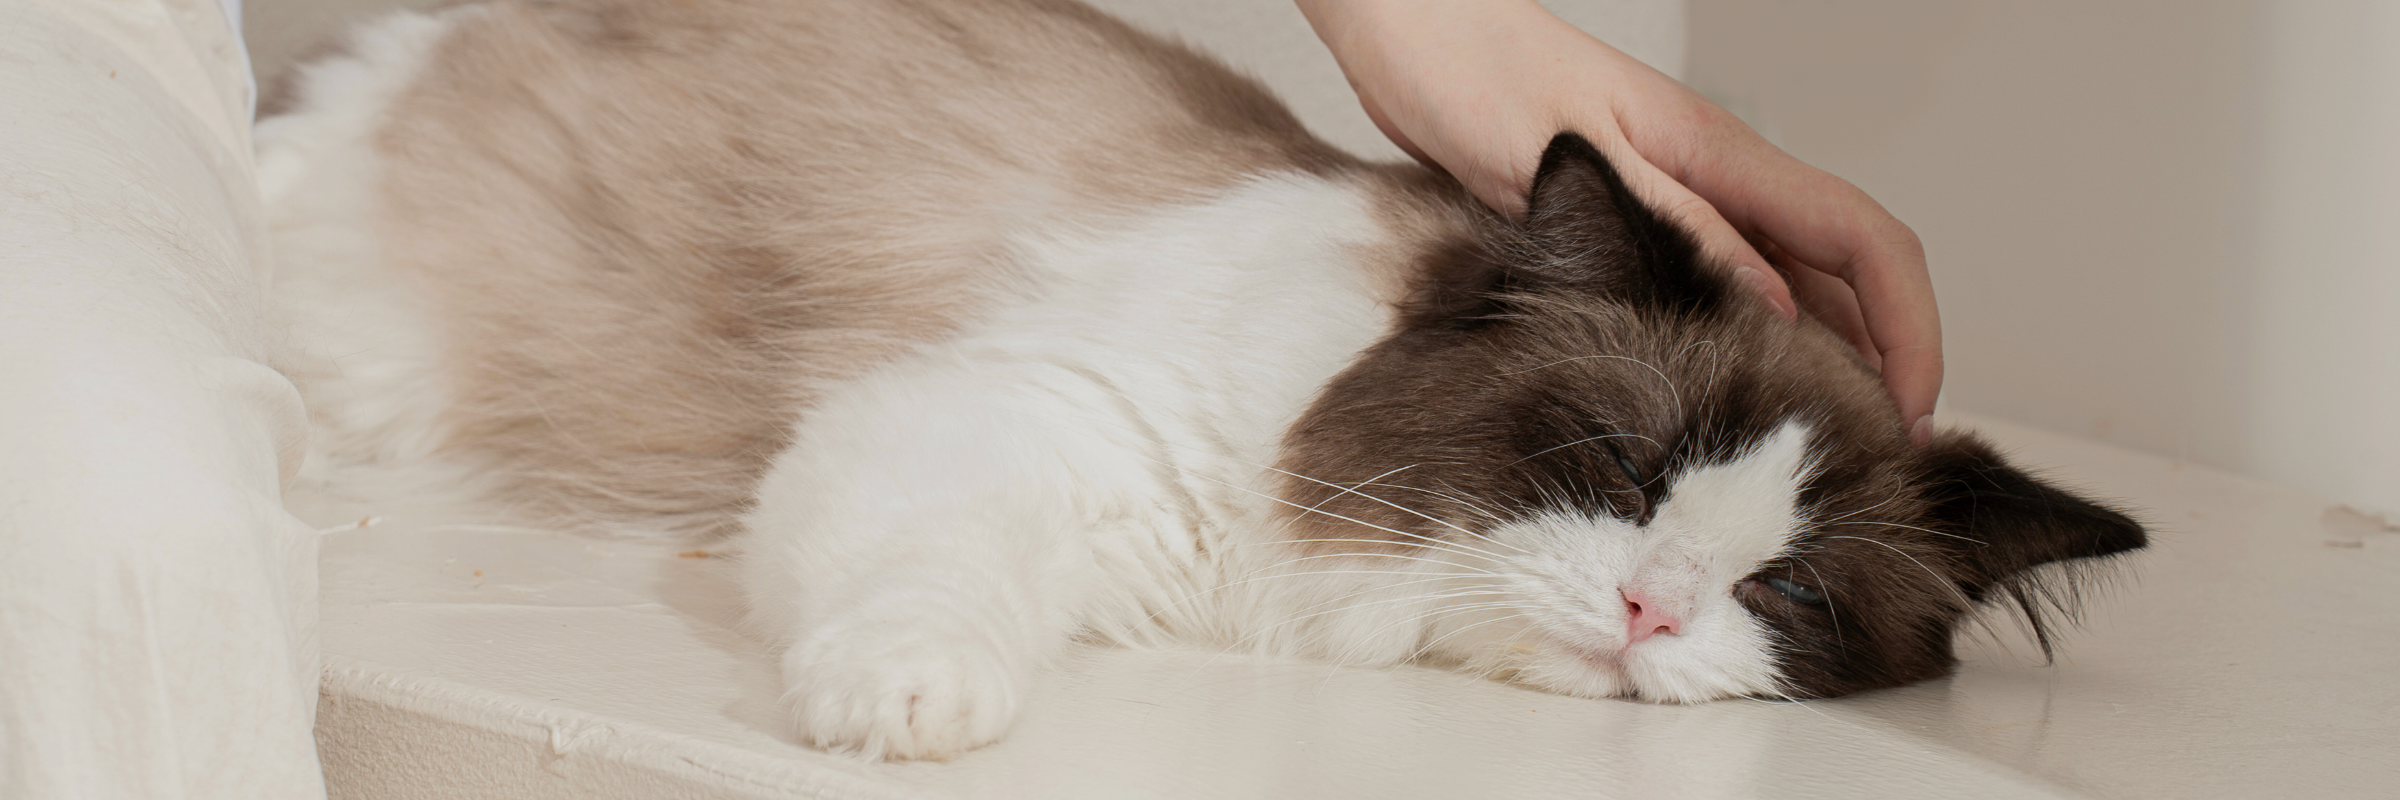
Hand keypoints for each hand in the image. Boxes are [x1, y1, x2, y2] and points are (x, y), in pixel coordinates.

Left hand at [1297, 0, 1941, 444]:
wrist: (1414, 39)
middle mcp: (1720, 180)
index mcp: (1723, 155)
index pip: (1866, 240)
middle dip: (1882, 366)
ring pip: (1790, 290)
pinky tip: (1735, 401)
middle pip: (1846, 277)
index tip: (1913, 412)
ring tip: (1823, 455)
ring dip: (1821, 367)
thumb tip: (1779, 316)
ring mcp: (1684, 204)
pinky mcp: (1638, 227)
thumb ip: (1679, 233)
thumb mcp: (1577, 166)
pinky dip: (1751, 349)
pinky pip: (1724, 294)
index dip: (1910, 328)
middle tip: (1878, 463)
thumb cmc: (1478, 80)